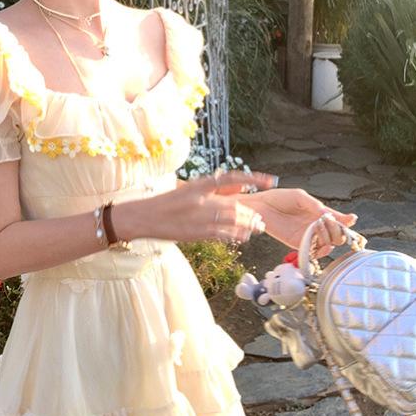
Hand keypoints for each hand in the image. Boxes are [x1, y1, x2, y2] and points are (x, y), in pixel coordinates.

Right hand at [147, 170, 277, 244]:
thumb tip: (241, 189)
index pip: (232, 178)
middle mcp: (202, 199)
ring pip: (234, 220)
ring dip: (248, 225)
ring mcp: (200, 216)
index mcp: (199, 184)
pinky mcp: (198, 232)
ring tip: (256, 228)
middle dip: (252, 213)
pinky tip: (243, 237)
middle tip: (261, 219)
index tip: (270, 180)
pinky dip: (237, 235)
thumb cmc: (167, 202)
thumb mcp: (189, 190)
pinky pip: (225, 234)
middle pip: (237, 205)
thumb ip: (215, 189)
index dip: (253, 178)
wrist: (144, 217)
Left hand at [242, 187, 357, 256]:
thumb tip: (329, 216)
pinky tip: (321, 246)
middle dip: (339, 232)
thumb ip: (315, 206)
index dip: (347, 221)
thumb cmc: (279, 198)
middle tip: (332, 225)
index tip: (351, 220)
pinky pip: (313, 252)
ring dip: (330, 241)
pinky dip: (320, 252)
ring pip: (328, 244)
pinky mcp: (297, 244)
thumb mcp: (300, 197)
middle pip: (336, 235)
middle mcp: (316, 225)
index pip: (338, 219)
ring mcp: (308, 236)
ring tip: (322, 232)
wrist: (260, 207)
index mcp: (319, 212)